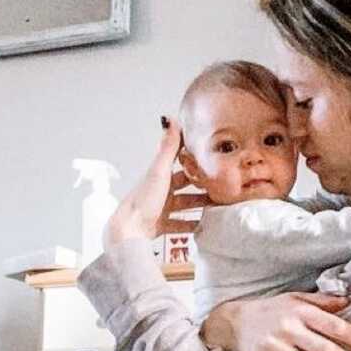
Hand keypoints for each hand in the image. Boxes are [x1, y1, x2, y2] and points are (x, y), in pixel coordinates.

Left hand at [104, 117, 210, 248]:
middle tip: (221, 186)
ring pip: (185, 205)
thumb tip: (170, 119)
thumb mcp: (159, 171)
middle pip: (185, 186)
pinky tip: (205, 226)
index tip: (211, 158)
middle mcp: (160, 190)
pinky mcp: (161, 226)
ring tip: (218, 206)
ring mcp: (160, 209)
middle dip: (202, 186)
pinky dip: (192, 225)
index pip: (180, 164)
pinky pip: (180, 225)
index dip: (194, 160)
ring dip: (200, 205)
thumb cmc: (143, 200)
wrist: (129, 231)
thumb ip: (167, 148)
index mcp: (159, 175)